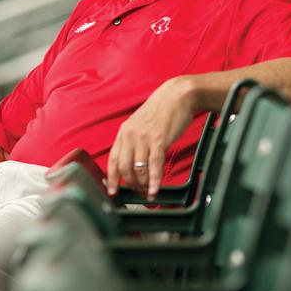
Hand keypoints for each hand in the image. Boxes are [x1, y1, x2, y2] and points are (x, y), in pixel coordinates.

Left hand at [107, 76, 196, 199]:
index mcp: (124, 131)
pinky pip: (154, 166)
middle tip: (137, 193)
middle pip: (124, 168)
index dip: (112, 178)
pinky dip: (154, 181)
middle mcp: (131, 135)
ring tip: (147, 194)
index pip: (113, 160)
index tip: (113, 191)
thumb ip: (134, 140)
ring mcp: (144, 138)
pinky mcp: (159, 140)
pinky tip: (154, 190)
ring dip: (143, 185)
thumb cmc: (161, 109)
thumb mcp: (140, 123)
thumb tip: (133, 161)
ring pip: (139, 170)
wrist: (177, 95)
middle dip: (130, 185)